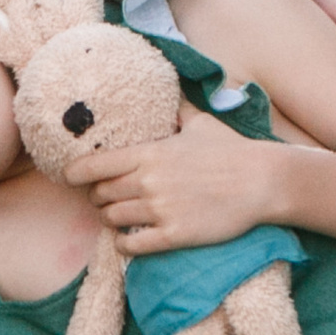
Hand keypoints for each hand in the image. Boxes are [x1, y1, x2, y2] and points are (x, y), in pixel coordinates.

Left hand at [79, 112, 284, 254]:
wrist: (264, 181)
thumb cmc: (233, 150)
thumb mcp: (201, 122)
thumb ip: (177, 110)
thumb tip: (170, 89)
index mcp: (149, 153)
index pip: (92, 165)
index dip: (75, 174)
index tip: (71, 177)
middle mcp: (148, 181)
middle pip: (99, 195)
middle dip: (97, 197)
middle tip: (105, 198)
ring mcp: (160, 209)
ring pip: (111, 220)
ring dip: (110, 220)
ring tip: (118, 217)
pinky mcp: (174, 234)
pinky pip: (131, 246)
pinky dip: (124, 244)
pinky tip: (129, 240)